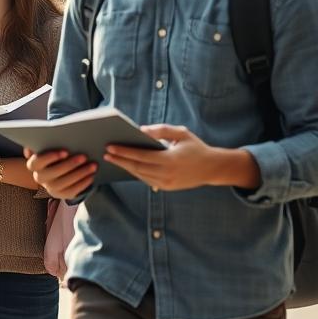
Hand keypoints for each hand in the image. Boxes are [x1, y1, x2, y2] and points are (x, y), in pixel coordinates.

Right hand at [25, 147, 96, 199]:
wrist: (57, 171)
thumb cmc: (54, 155)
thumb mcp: (48, 147)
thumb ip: (44, 143)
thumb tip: (41, 139)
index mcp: (33, 165)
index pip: (36, 162)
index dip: (49, 157)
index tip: (65, 151)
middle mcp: (39, 178)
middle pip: (52, 173)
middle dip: (69, 165)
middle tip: (84, 157)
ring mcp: (50, 188)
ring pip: (63, 183)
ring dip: (80, 174)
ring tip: (93, 166)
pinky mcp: (61, 195)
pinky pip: (71, 192)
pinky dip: (83, 184)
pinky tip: (91, 176)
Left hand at [104, 124, 219, 191]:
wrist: (212, 168)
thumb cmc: (195, 147)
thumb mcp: (181, 133)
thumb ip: (161, 130)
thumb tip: (140, 130)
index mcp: (170, 160)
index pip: (141, 156)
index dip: (124, 152)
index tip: (110, 147)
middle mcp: (167, 174)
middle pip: (137, 167)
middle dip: (120, 160)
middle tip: (105, 153)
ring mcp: (166, 184)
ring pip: (140, 175)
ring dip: (125, 167)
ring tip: (112, 158)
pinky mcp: (166, 188)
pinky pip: (146, 179)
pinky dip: (135, 172)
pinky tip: (126, 165)